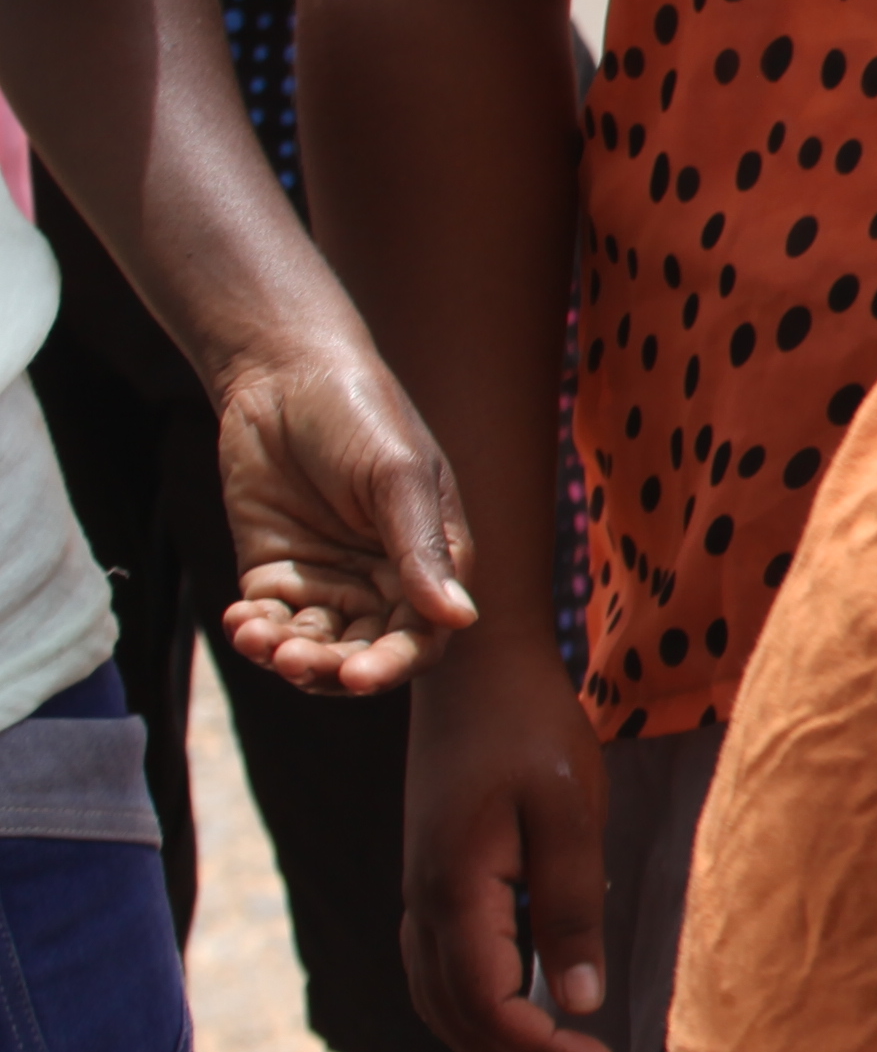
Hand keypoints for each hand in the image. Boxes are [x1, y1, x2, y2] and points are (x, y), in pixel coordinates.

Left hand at [204, 331, 473, 695]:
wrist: (281, 376)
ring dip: (289, 656)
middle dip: (331, 667)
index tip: (357, 676)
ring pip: (317, 646)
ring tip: (258, 639)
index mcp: (432, 559)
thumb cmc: (359, 415)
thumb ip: (423, 550)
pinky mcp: (276, 572)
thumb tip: (460, 619)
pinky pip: (271, 621)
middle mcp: (385, 579)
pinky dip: (255, 633)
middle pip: (366, 653)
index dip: (393, 664)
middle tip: (293, 658)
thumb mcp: (396, 478)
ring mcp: (329, 578)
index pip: (422, 635)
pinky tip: (241, 621)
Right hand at [397, 633, 627, 1051]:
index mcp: (454, 894)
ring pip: (445, 1009)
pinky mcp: (433, 887)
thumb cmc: (529, 727)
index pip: (491, 1010)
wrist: (470, 669)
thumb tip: (582, 1004)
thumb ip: (571, 907)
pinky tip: (528, 1028)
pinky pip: (444, 979)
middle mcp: (423, 908)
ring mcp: (420, 899)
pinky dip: (481, 1019)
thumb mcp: (567, 812)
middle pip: (462, 1025)